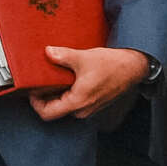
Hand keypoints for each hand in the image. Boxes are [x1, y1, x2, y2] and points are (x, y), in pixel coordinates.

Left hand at [29, 46, 150, 120]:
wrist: (134, 67)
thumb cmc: (113, 65)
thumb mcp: (84, 58)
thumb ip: (63, 56)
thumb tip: (47, 52)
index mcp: (78, 102)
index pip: (47, 113)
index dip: (35, 103)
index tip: (33, 89)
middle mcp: (82, 110)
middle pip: (54, 110)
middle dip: (45, 97)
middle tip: (41, 81)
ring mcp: (89, 108)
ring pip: (64, 107)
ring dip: (57, 95)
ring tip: (54, 78)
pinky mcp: (94, 104)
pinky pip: (75, 103)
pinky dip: (67, 94)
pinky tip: (68, 79)